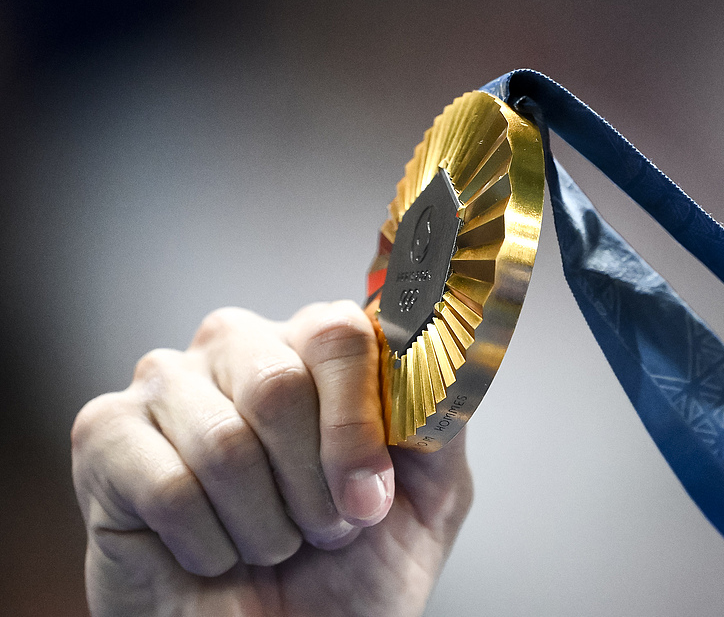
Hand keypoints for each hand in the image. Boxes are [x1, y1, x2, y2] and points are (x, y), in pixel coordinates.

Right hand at [72, 301, 472, 615]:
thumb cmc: (348, 571)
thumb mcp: (429, 493)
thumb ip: (440, 414)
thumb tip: (440, 356)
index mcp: (317, 341)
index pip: (341, 332)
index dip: (357, 427)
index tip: (370, 499)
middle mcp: (240, 343)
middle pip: (280, 383)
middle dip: (311, 485)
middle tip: (321, 531)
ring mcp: (166, 383)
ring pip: (224, 442)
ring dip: (263, 524)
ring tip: (268, 544)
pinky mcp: (104, 436)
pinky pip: (168, 486)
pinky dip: (205, 544)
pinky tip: (209, 554)